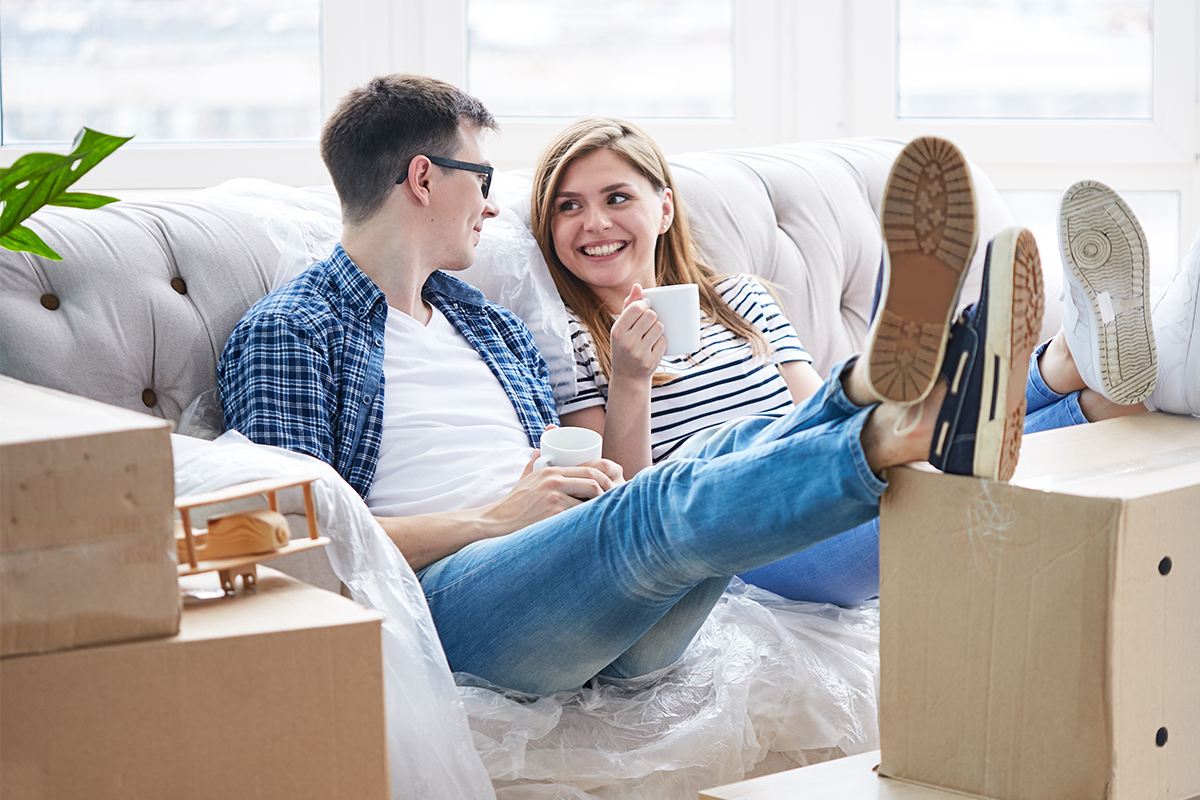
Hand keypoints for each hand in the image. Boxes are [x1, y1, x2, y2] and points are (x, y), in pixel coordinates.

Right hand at [481, 453, 624, 533]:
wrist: (497, 521)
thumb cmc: (514, 502)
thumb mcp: (525, 477)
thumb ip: (533, 463)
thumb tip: (540, 450)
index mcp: (551, 470)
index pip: (588, 469)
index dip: (604, 479)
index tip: (610, 488)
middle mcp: (554, 481)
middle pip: (593, 483)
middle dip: (606, 494)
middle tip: (612, 504)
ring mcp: (554, 498)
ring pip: (588, 503)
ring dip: (596, 510)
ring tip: (604, 516)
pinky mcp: (553, 515)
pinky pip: (578, 518)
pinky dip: (586, 522)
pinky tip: (591, 527)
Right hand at [610, 284, 666, 381]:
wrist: (627, 377)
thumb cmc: (624, 346)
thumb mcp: (620, 328)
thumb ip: (628, 306)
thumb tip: (638, 286)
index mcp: (617, 331)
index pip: (637, 307)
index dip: (644, 305)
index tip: (643, 310)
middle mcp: (626, 342)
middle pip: (651, 315)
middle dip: (652, 316)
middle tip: (648, 324)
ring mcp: (639, 353)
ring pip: (659, 327)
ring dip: (658, 328)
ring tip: (651, 334)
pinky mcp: (651, 362)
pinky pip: (664, 341)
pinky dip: (661, 341)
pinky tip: (654, 346)